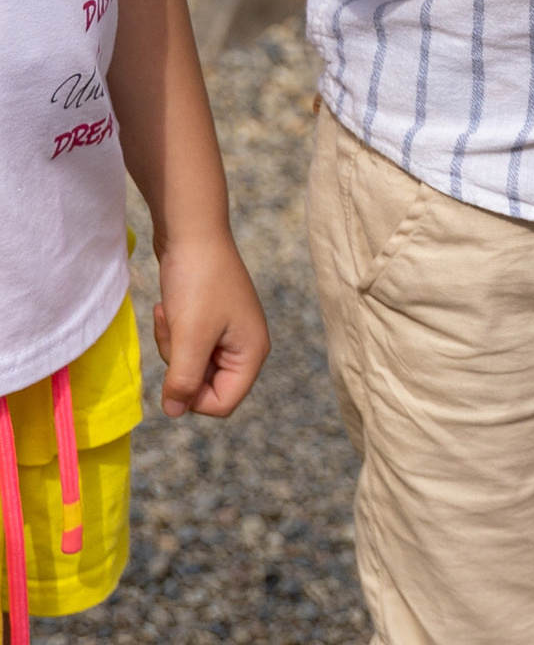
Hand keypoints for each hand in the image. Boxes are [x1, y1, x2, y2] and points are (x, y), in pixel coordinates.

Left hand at [152, 230, 269, 418]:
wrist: (192, 231)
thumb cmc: (197, 282)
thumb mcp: (189, 337)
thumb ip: (183, 380)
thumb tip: (174, 413)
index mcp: (252, 353)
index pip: (222, 403)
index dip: (192, 397)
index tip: (174, 370)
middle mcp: (244, 346)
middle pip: (206, 386)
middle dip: (180, 365)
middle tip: (174, 332)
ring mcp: (228, 332)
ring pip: (192, 366)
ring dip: (173, 346)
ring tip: (170, 314)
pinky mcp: (210, 320)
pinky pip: (187, 344)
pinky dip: (174, 331)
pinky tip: (169, 307)